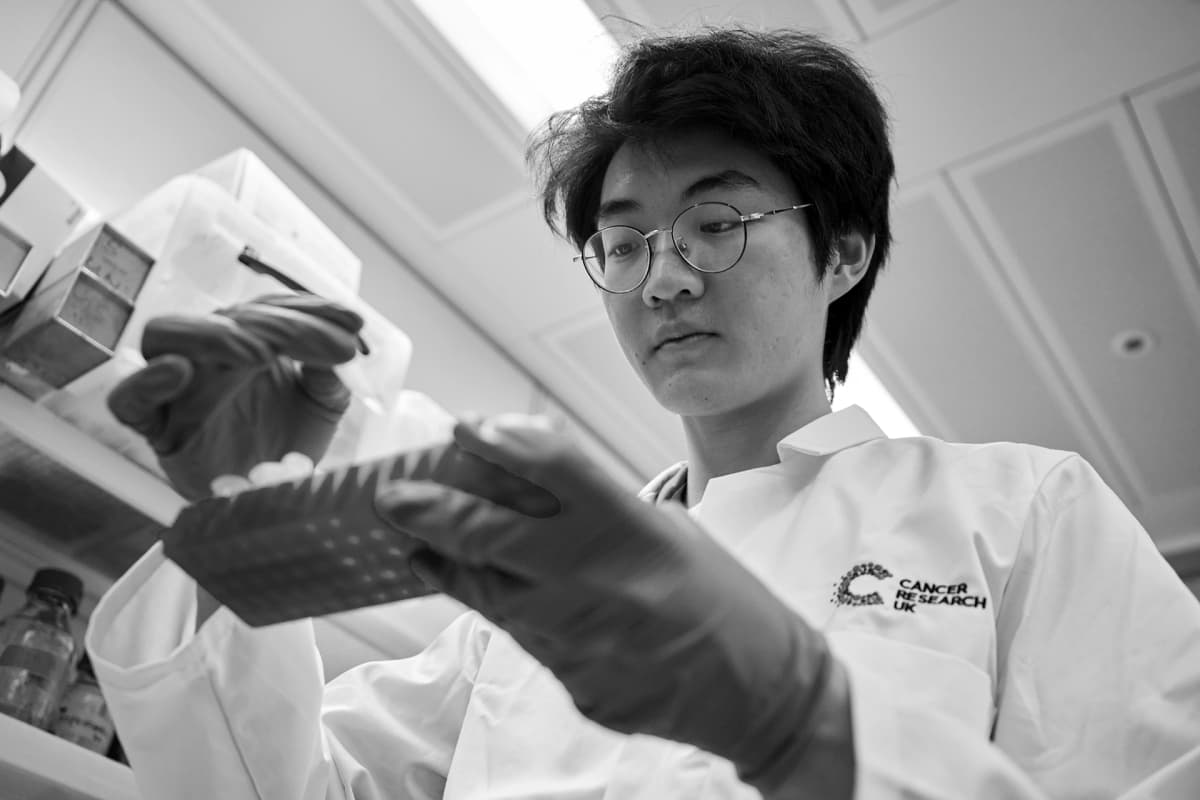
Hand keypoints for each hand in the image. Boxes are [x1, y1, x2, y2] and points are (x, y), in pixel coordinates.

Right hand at [108, 294, 362, 499]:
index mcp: (244, 341)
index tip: (353, 323)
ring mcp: (175, 388)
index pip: (269, 308)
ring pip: (165, 334)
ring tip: (261, 354)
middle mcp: (206, 355)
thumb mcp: (323, 403)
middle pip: (223, 316)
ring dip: (214, 336)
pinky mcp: (155, 428)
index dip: (310, 310)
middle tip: (322, 347)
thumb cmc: (289, 444)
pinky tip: (180, 371)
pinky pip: (128, 399)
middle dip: (276, 323)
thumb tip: (341, 343)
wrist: (271, 501)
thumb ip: (329, 372)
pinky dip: (147, 381)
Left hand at [376, 416, 852, 795]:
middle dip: (434, 511)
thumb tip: (522, 479)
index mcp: (638, 532)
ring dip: (448, 563)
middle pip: (495, 534)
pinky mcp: (576, 683)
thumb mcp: (672, 532)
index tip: (463, 427)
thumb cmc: (725, 602)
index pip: (555, 467)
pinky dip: (489, 606)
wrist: (763, 693)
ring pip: (491, 593)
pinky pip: (520, 637)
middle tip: (394, 496)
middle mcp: (604, 582)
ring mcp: (584, 639)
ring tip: (415, 543)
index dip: (500, 441)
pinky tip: (463, 585)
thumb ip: (599, 508)